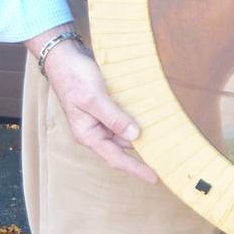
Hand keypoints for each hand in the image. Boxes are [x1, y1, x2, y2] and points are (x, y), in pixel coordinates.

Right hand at [32, 32, 157, 182]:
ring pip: (125, 132)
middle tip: (168, 157)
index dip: (135, 169)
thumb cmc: (74, 77)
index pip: (115, 158)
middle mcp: (95, 130)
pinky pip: (124, 118)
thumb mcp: (94, 99)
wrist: (65, 56)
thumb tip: (134, 136)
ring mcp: (101, 118)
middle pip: (122, 147)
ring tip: (165, 139)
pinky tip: (153, 118)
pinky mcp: (106, 106)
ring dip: (141, 133)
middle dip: (143, 152)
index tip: (154, 177)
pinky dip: (137, 119)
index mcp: (88, 134)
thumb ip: (114, 117)